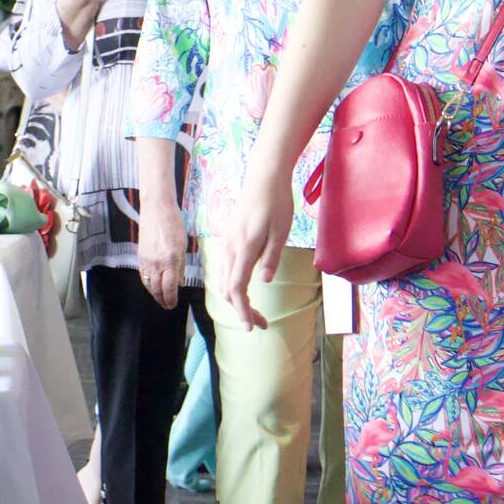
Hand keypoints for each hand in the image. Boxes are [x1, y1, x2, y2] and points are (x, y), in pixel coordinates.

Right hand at [137, 194, 187, 311]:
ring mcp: (146, 261)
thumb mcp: (183, 245)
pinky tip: (153, 286)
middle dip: (162, 300)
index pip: (169, 288)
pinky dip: (148, 284)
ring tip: (161, 299)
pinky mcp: (140, 257)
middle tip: (167, 306)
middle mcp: (157, 263)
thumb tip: (180, 283)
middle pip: (156, 290)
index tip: (173, 304)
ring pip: (148, 284)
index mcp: (171, 260)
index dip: (171, 299)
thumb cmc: (174, 224)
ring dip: (154, 294)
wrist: (156, 210)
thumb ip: (181, 266)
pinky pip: (143, 276)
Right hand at [219, 167, 294, 330]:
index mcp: (244, 247)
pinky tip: (244, 288)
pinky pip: (223, 268)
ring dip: (236, 299)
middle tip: (262, 323)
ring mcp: (226, 242)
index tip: (251, 327)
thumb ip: (271, 257)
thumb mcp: (281, 231)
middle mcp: (229, 247)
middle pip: (227, 289)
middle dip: (242, 310)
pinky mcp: (227, 237)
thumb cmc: (277, 202)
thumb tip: (263, 282)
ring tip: (254, 311)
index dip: (242, 310)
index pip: (236, 288)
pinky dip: (230, 285)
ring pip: (222, 280)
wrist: (264, 176)